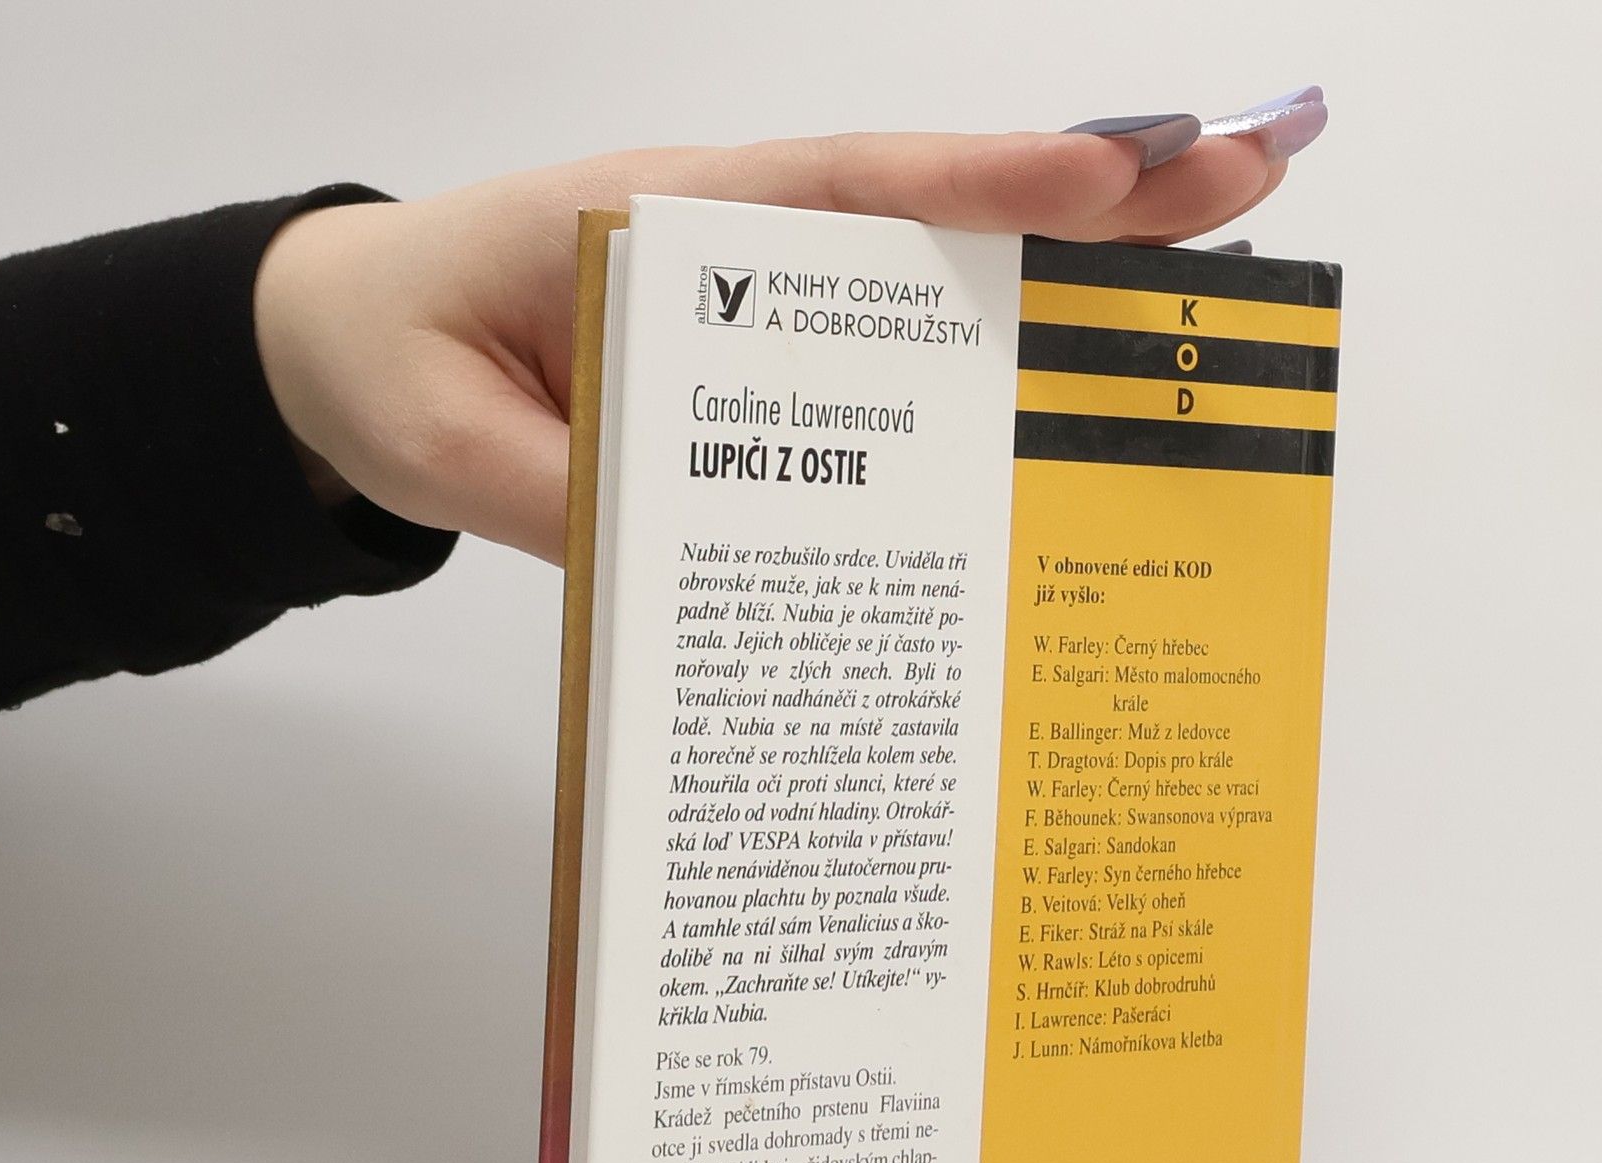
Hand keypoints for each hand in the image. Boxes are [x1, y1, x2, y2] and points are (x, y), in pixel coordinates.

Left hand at [254, 122, 1312, 565]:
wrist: (350, 356)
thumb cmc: (395, 361)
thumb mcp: (451, 444)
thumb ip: (572, 495)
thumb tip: (714, 552)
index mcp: (660, 225)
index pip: (843, 192)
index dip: (983, 183)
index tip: (1115, 171)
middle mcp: (738, 244)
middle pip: (932, 214)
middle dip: (1093, 196)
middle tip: (1251, 171)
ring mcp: (763, 297)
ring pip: (933, 275)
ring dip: (1073, 269)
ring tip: (1218, 259)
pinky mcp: (767, 361)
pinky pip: (890, 349)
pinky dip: (990, 346)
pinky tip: (1082, 373)